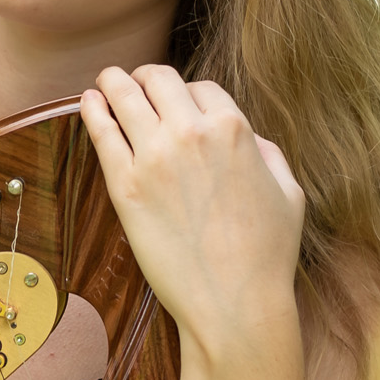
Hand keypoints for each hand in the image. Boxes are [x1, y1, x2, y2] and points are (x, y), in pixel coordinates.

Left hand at [80, 65, 304, 353]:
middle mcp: (192, 133)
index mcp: (235, 129)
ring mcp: (154, 157)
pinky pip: (102, 132)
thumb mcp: (289, 193)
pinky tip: (89, 102)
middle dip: (148, 77)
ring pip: (125, 94)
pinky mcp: (124, 185)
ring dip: (114, 81)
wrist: (233, 302)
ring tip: (106, 81)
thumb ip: (268, 155)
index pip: (203, 88)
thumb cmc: (266, 255)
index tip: (180, 106)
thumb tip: (249, 140)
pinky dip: (93, 109)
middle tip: (136, 83)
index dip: (191, 95)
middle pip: (159, 79)